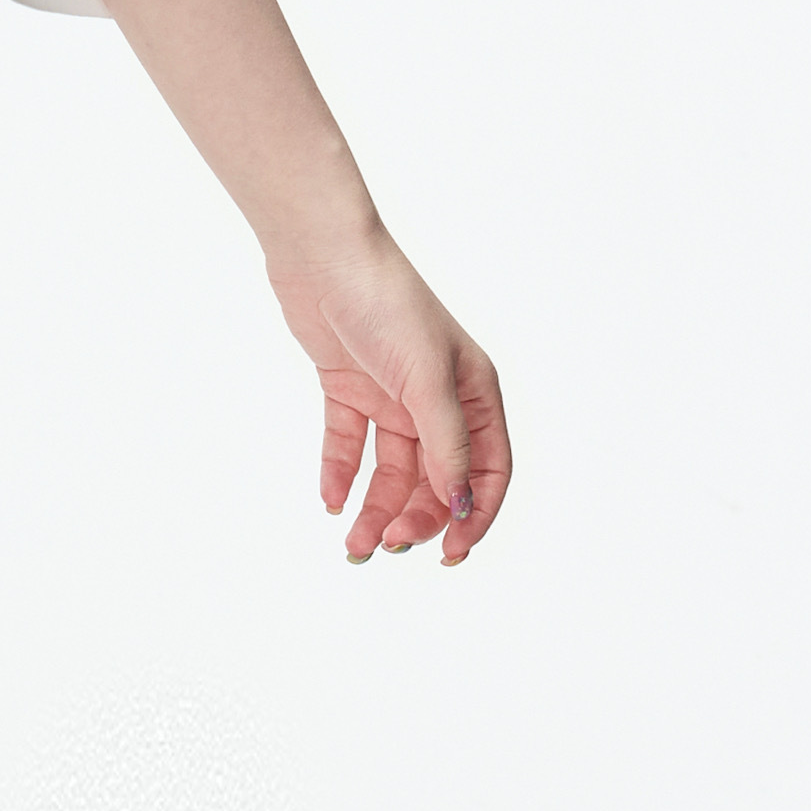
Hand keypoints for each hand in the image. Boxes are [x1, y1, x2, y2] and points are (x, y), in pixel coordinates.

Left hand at [269, 226, 512, 565]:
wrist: (323, 257)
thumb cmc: (387, 303)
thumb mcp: (427, 379)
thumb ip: (446, 443)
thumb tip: (459, 501)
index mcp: (475, 393)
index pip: (487, 470)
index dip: (472, 514)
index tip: (449, 553)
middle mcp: (438, 399)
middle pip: (436, 479)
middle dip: (415, 518)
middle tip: (386, 545)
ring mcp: (393, 396)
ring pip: (391, 471)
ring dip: (375, 508)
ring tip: (353, 542)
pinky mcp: (350, 390)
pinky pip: (349, 445)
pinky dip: (341, 474)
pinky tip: (331, 500)